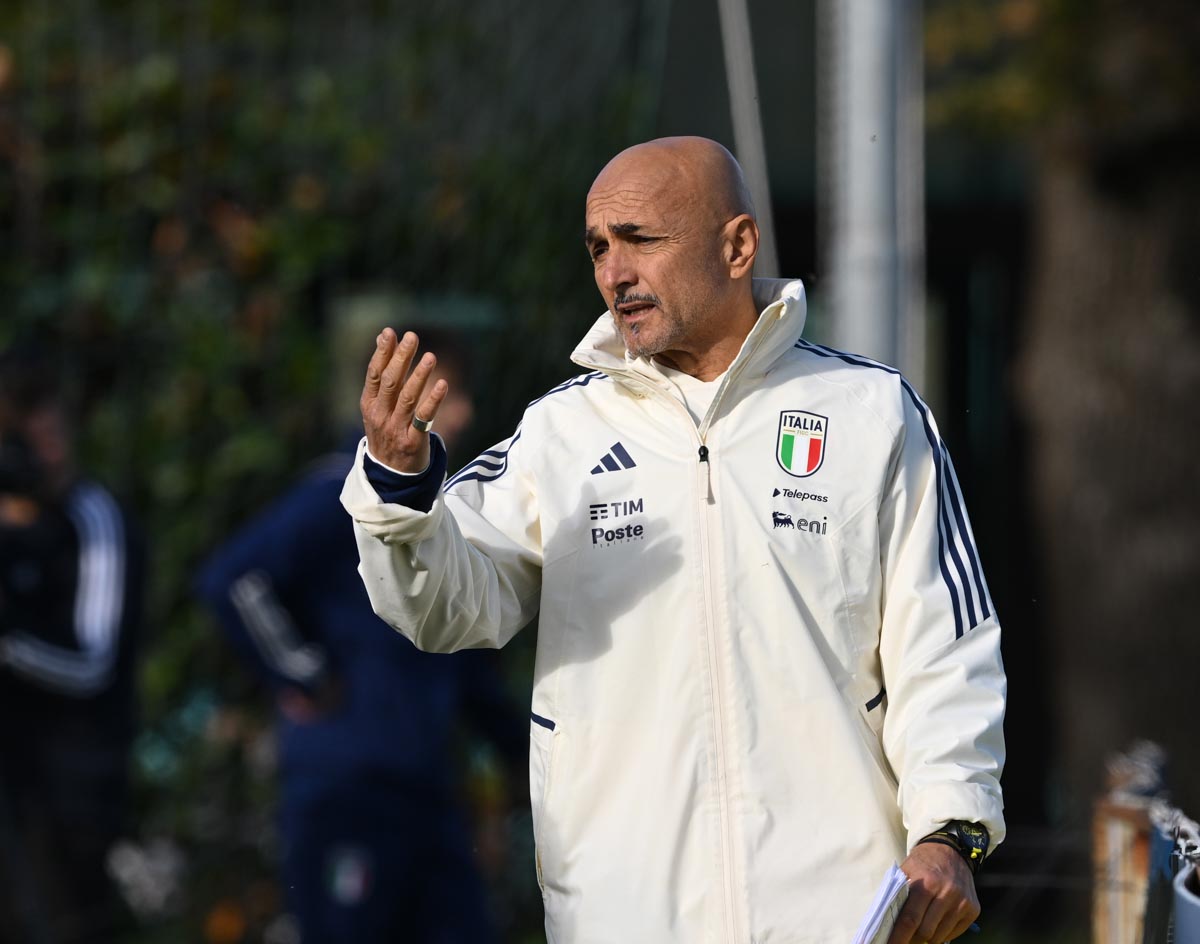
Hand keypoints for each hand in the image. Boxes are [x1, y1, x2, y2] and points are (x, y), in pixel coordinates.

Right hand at [360, 329, 448, 472]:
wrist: (389, 475)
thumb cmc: (386, 431)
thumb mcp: (377, 405)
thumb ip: (382, 373)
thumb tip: (383, 336)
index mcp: (369, 404)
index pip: (374, 374)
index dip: (382, 353)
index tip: (390, 332)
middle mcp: (380, 415)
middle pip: (391, 382)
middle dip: (401, 358)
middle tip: (412, 337)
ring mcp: (395, 429)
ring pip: (407, 398)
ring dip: (419, 376)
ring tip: (431, 357)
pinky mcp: (413, 442)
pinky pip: (424, 419)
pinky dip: (433, 401)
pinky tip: (443, 384)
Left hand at [887, 842, 979, 943]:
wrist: (951, 851)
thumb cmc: (923, 863)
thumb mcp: (907, 871)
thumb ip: (899, 895)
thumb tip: (889, 924)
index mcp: (926, 883)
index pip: (910, 919)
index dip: (899, 936)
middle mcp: (947, 893)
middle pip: (926, 931)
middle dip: (912, 939)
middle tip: (905, 938)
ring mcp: (962, 902)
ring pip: (940, 936)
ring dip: (928, 937)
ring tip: (920, 929)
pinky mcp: (973, 909)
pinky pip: (954, 933)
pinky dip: (942, 933)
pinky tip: (936, 923)